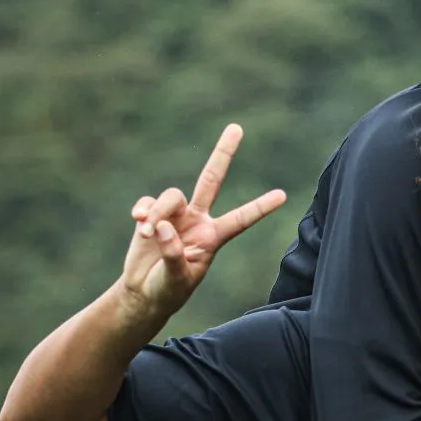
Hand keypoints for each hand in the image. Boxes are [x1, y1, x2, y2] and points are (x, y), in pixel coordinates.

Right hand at [117, 124, 286, 321]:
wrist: (143, 293)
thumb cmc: (168, 290)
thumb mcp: (176, 280)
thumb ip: (173, 255)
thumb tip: (163, 227)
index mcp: (214, 237)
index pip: (241, 219)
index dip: (260, 208)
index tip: (283, 195)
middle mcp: (198, 220)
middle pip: (212, 179)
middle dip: (223, 153)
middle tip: (237, 127)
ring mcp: (175, 215)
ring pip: (171, 196)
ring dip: (157, 212)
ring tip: (147, 233)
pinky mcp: (151, 215)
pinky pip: (147, 202)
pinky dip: (143, 210)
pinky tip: (138, 223)